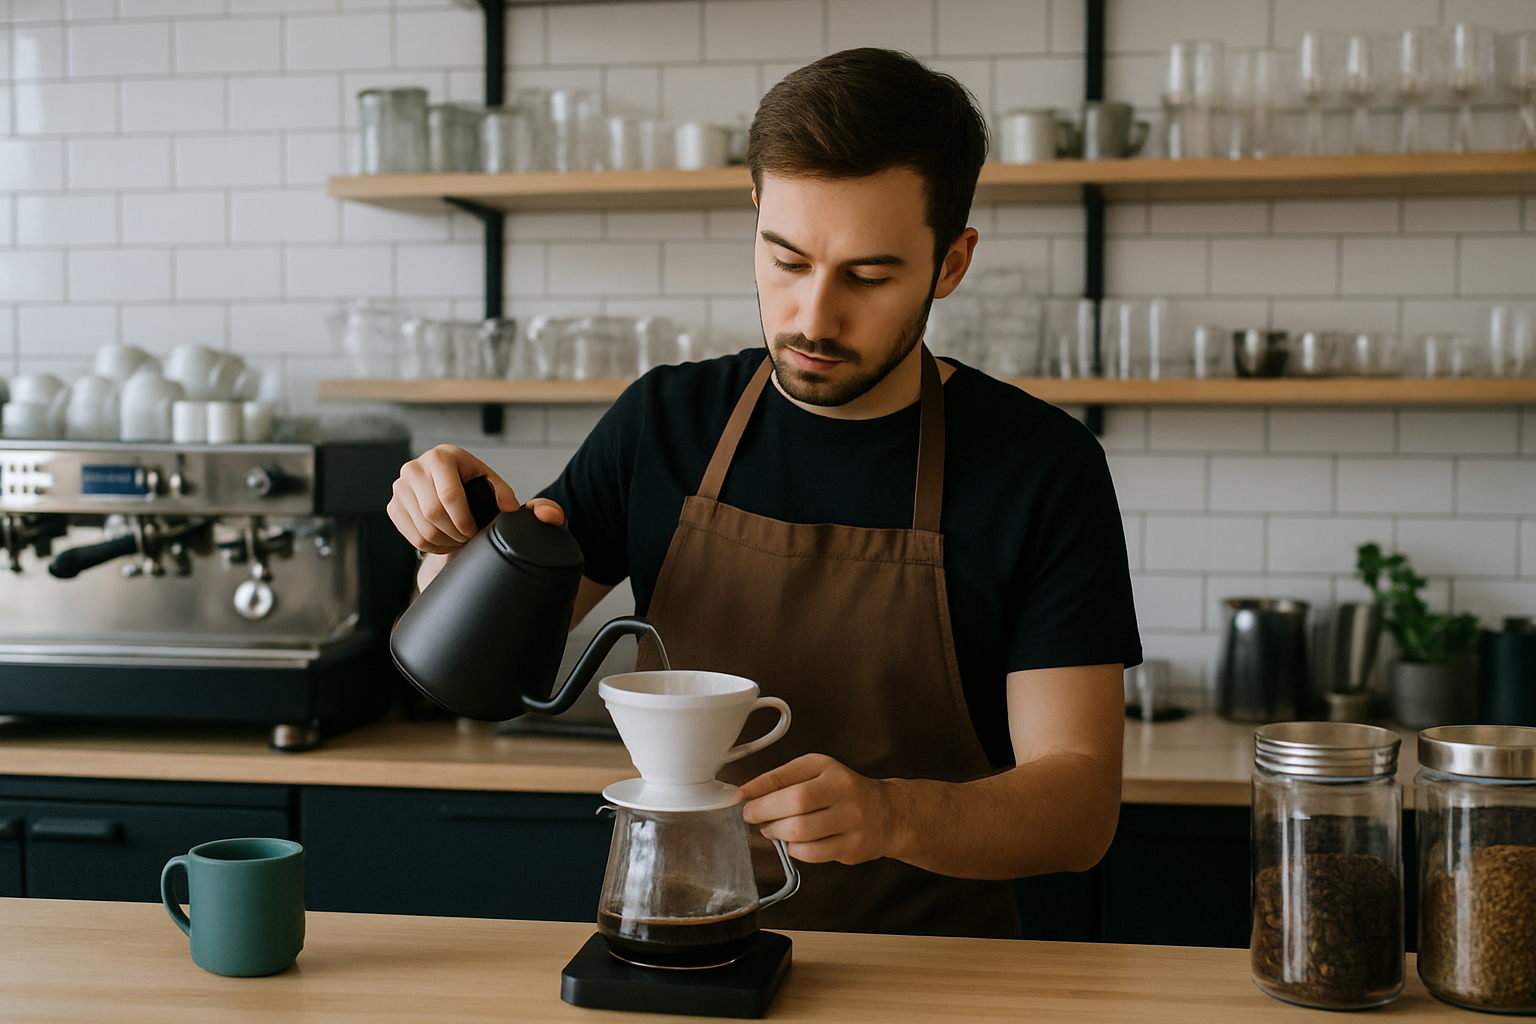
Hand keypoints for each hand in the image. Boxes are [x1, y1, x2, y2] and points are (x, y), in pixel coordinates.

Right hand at [387, 444, 563, 555]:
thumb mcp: (499, 489)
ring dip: (443, 541)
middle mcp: (415, 467)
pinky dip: (429, 544)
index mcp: (442, 456)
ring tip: (459, 540)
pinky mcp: (393, 504)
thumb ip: (518, 499)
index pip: (449, 496)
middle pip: (433, 513)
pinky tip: (444, 541)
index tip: (475, 531)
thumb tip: (515, 510)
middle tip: (469, 539)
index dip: (465, 521)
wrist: (454, 488)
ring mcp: (400, 485)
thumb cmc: (479, 489)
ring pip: (421, 526)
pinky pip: (409, 533)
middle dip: (455, 533)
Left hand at [738, 754, 901, 865]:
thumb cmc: (843, 793)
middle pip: (795, 802)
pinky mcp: (852, 846)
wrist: (887, 814)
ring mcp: (850, 819)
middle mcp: (842, 790)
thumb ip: (784, 780)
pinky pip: (812, 853)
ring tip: (773, 829)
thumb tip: (748, 794)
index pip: (787, 775)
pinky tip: (794, 843)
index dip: (758, 787)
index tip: (741, 796)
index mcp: (828, 768)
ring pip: (801, 830)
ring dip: (777, 832)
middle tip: (753, 816)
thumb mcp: (817, 773)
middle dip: (765, 812)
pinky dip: (795, 850)